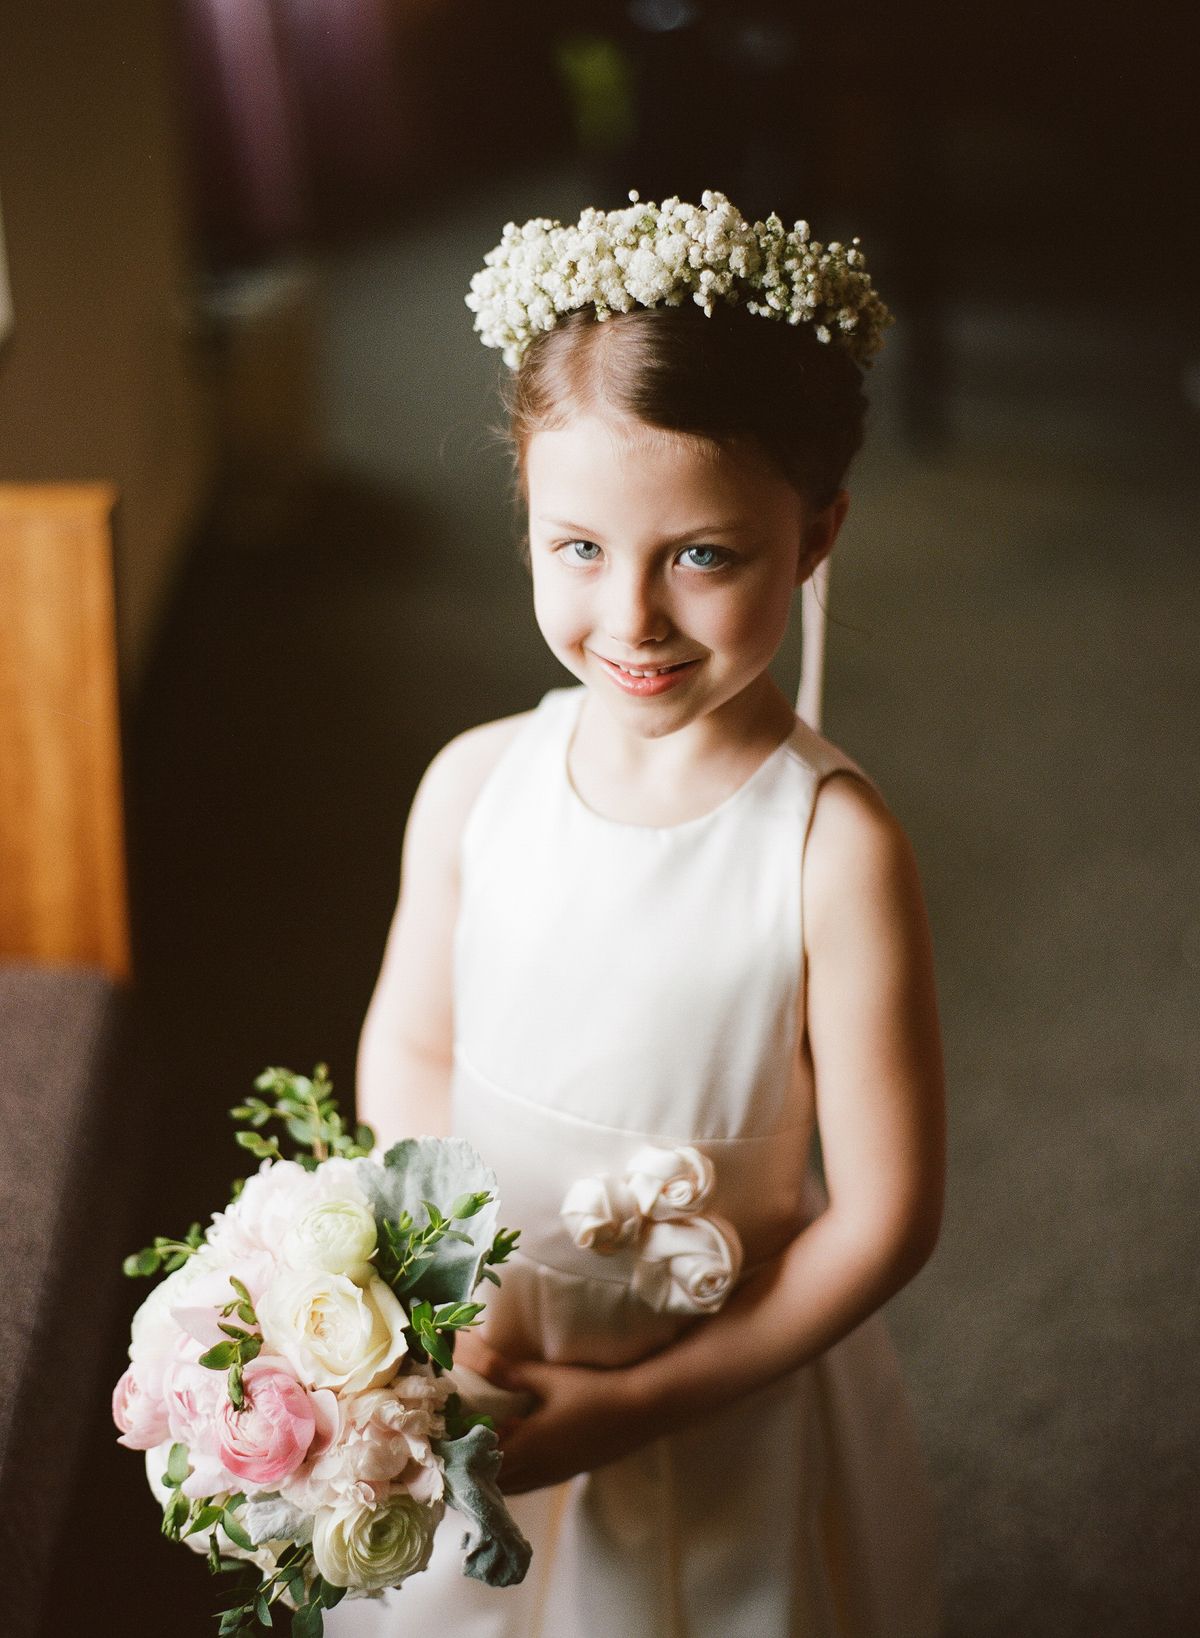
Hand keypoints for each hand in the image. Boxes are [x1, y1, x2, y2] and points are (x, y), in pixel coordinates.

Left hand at [451, 1335, 650, 1494]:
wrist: (639, 1410)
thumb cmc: (593, 1391)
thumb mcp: (547, 1378)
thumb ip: (508, 1371)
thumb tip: (471, 1355)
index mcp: (529, 1448)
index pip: (481, 1466)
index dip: (460, 1459)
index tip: (444, 1444)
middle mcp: (538, 1469)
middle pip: (492, 1484)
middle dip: (472, 1469)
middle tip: (456, 1446)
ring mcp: (553, 1475)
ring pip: (511, 1487)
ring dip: (492, 1474)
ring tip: (479, 1448)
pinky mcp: (565, 1473)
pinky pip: (528, 1482)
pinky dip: (512, 1474)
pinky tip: (513, 1450)